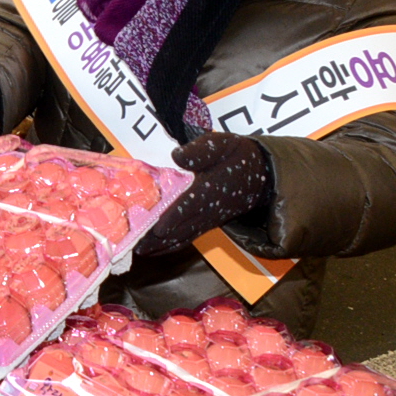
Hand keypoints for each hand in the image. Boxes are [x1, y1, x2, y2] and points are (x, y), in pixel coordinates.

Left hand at [134, 132, 271, 256]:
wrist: (260, 174)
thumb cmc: (234, 155)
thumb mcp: (221, 145)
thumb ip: (200, 152)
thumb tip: (177, 157)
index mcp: (211, 187)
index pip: (191, 204)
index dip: (175, 216)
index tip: (159, 228)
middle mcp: (210, 208)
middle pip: (183, 226)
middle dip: (160, 238)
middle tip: (136, 246)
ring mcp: (209, 219)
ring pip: (184, 235)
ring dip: (162, 245)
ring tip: (139, 251)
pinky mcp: (207, 224)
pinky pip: (188, 237)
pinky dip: (172, 246)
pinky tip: (155, 250)